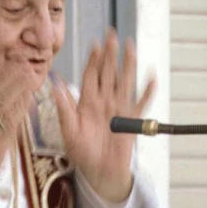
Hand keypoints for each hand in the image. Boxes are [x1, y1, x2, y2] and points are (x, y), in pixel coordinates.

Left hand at [53, 30, 155, 202]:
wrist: (100, 172)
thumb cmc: (82, 153)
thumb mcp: (69, 130)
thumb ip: (63, 108)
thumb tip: (55, 85)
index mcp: (87, 102)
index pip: (90, 75)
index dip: (93, 60)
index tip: (95, 44)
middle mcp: (104, 101)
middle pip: (108, 72)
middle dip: (110, 54)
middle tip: (112, 35)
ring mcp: (119, 109)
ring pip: (125, 81)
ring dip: (128, 64)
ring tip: (131, 46)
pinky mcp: (131, 120)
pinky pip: (142, 102)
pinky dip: (148, 91)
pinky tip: (151, 77)